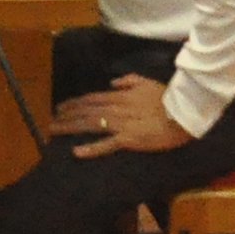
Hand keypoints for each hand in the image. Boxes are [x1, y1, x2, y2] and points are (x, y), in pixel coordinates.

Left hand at [51, 76, 194, 157]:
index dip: (74, 103)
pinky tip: (76, 152)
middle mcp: (116, 108)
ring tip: (54, 131)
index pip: (91, 99)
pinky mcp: (128, 139)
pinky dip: (90, 148)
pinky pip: (106, 144)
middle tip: (51, 121)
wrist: (183, 112)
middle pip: (85, 111)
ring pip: (89, 124)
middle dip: (66, 115)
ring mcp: (120, 124)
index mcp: (120, 96)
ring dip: (70, 127)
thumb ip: (128, 81)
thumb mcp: (146, 83)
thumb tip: (112, 83)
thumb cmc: (168, 98)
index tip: (60, 107)